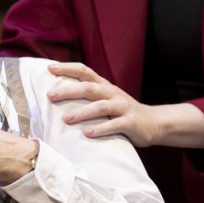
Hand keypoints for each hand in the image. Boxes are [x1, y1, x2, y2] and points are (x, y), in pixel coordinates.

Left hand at [48, 62, 203, 148]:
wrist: (153, 122)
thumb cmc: (121, 111)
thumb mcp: (105, 98)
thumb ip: (88, 95)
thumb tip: (58, 94)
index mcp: (104, 85)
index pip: (85, 71)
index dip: (67, 68)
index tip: (50, 68)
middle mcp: (112, 93)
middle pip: (88, 88)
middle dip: (68, 91)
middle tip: (50, 96)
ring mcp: (122, 107)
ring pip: (100, 106)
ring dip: (82, 112)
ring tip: (65, 119)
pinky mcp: (130, 122)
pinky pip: (114, 125)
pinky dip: (99, 129)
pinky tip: (86, 134)